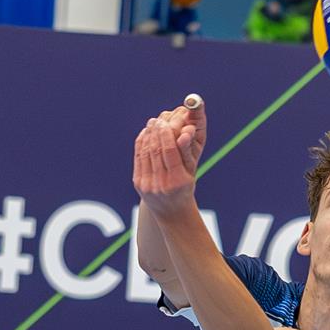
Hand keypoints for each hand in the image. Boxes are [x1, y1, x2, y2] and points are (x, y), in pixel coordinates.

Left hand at [133, 99, 207, 217]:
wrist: (172, 211)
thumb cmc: (186, 187)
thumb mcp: (191, 172)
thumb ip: (187, 152)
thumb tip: (185, 131)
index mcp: (178, 181)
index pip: (169, 152)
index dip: (166, 134)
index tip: (166, 121)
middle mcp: (161, 184)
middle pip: (156, 150)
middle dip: (157, 132)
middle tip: (159, 118)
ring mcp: (147, 184)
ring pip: (146, 153)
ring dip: (148, 135)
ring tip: (152, 123)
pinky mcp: (138, 183)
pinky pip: (139, 158)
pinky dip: (141, 143)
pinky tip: (146, 133)